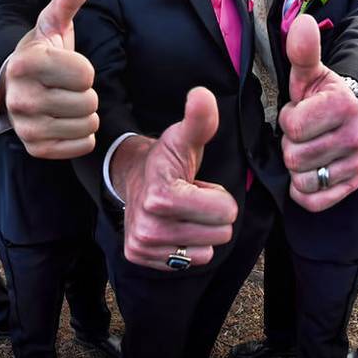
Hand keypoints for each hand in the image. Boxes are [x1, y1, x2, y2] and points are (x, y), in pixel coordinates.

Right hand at [5, 0, 99, 158]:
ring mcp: (25, 127)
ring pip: (89, 124)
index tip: (63, 66)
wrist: (17, 91)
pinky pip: (84, 146)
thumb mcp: (53, 24)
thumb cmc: (41, 55)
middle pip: (89, 101)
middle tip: (64, 87)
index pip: (85, 73)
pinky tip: (65, 123)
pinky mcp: (35, 149)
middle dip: (85, 93)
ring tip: (64, 103)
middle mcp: (18, 98)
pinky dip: (83, 136)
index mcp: (25, 63)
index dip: (84, 69)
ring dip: (86, 114)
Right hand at [115, 87, 237, 269]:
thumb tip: (202, 94)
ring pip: (207, 251)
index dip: (219, 196)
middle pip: (220, 234)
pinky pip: (191, 263)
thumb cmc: (166, 159)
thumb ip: (200, 119)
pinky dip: (188, 247)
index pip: (225, 212)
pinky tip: (173, 226)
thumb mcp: (184, 138)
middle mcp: (149, 227)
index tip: (197, 184)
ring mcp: (144, 245)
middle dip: (211, 215)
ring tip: (182, 211)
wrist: (131, 177)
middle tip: (190, 198)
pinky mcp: (141, 258)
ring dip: (201, 231)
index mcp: (162, 197)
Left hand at [278, 14, 357, 210]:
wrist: (347, 117)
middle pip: (295, 157)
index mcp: (343, 105)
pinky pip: (314, 201)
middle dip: (290, 146)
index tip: (299, 111)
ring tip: (307, 149)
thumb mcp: (307, 74)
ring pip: (304, 180)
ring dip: (296, 168)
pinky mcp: (354, 185)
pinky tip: (310, 172)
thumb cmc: (318, 96)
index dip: (287, 120)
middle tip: (303, 134)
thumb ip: (302, 51)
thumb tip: (302, 22)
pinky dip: (304, 191)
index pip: (293, 127)